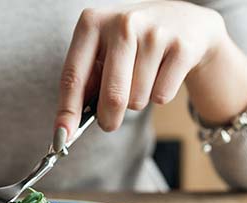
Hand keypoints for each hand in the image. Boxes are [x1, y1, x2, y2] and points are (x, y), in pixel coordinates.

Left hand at [55, 1, 230, 135]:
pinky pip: (161, 97)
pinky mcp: (181, 47)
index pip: (73, 77)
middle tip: (108, 123)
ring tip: (142, 78)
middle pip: (112, 96)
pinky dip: (158, 96)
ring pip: (137, 101)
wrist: (184, 22)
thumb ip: (84, 84)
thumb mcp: (102, 52)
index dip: (68, 111)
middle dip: (108, 119)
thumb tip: (67, 128)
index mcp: (92, 23)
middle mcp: (123, 23)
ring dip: (136, 102)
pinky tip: (161, 74)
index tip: (62, 137)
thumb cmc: (130, 45)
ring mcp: (155, 33)